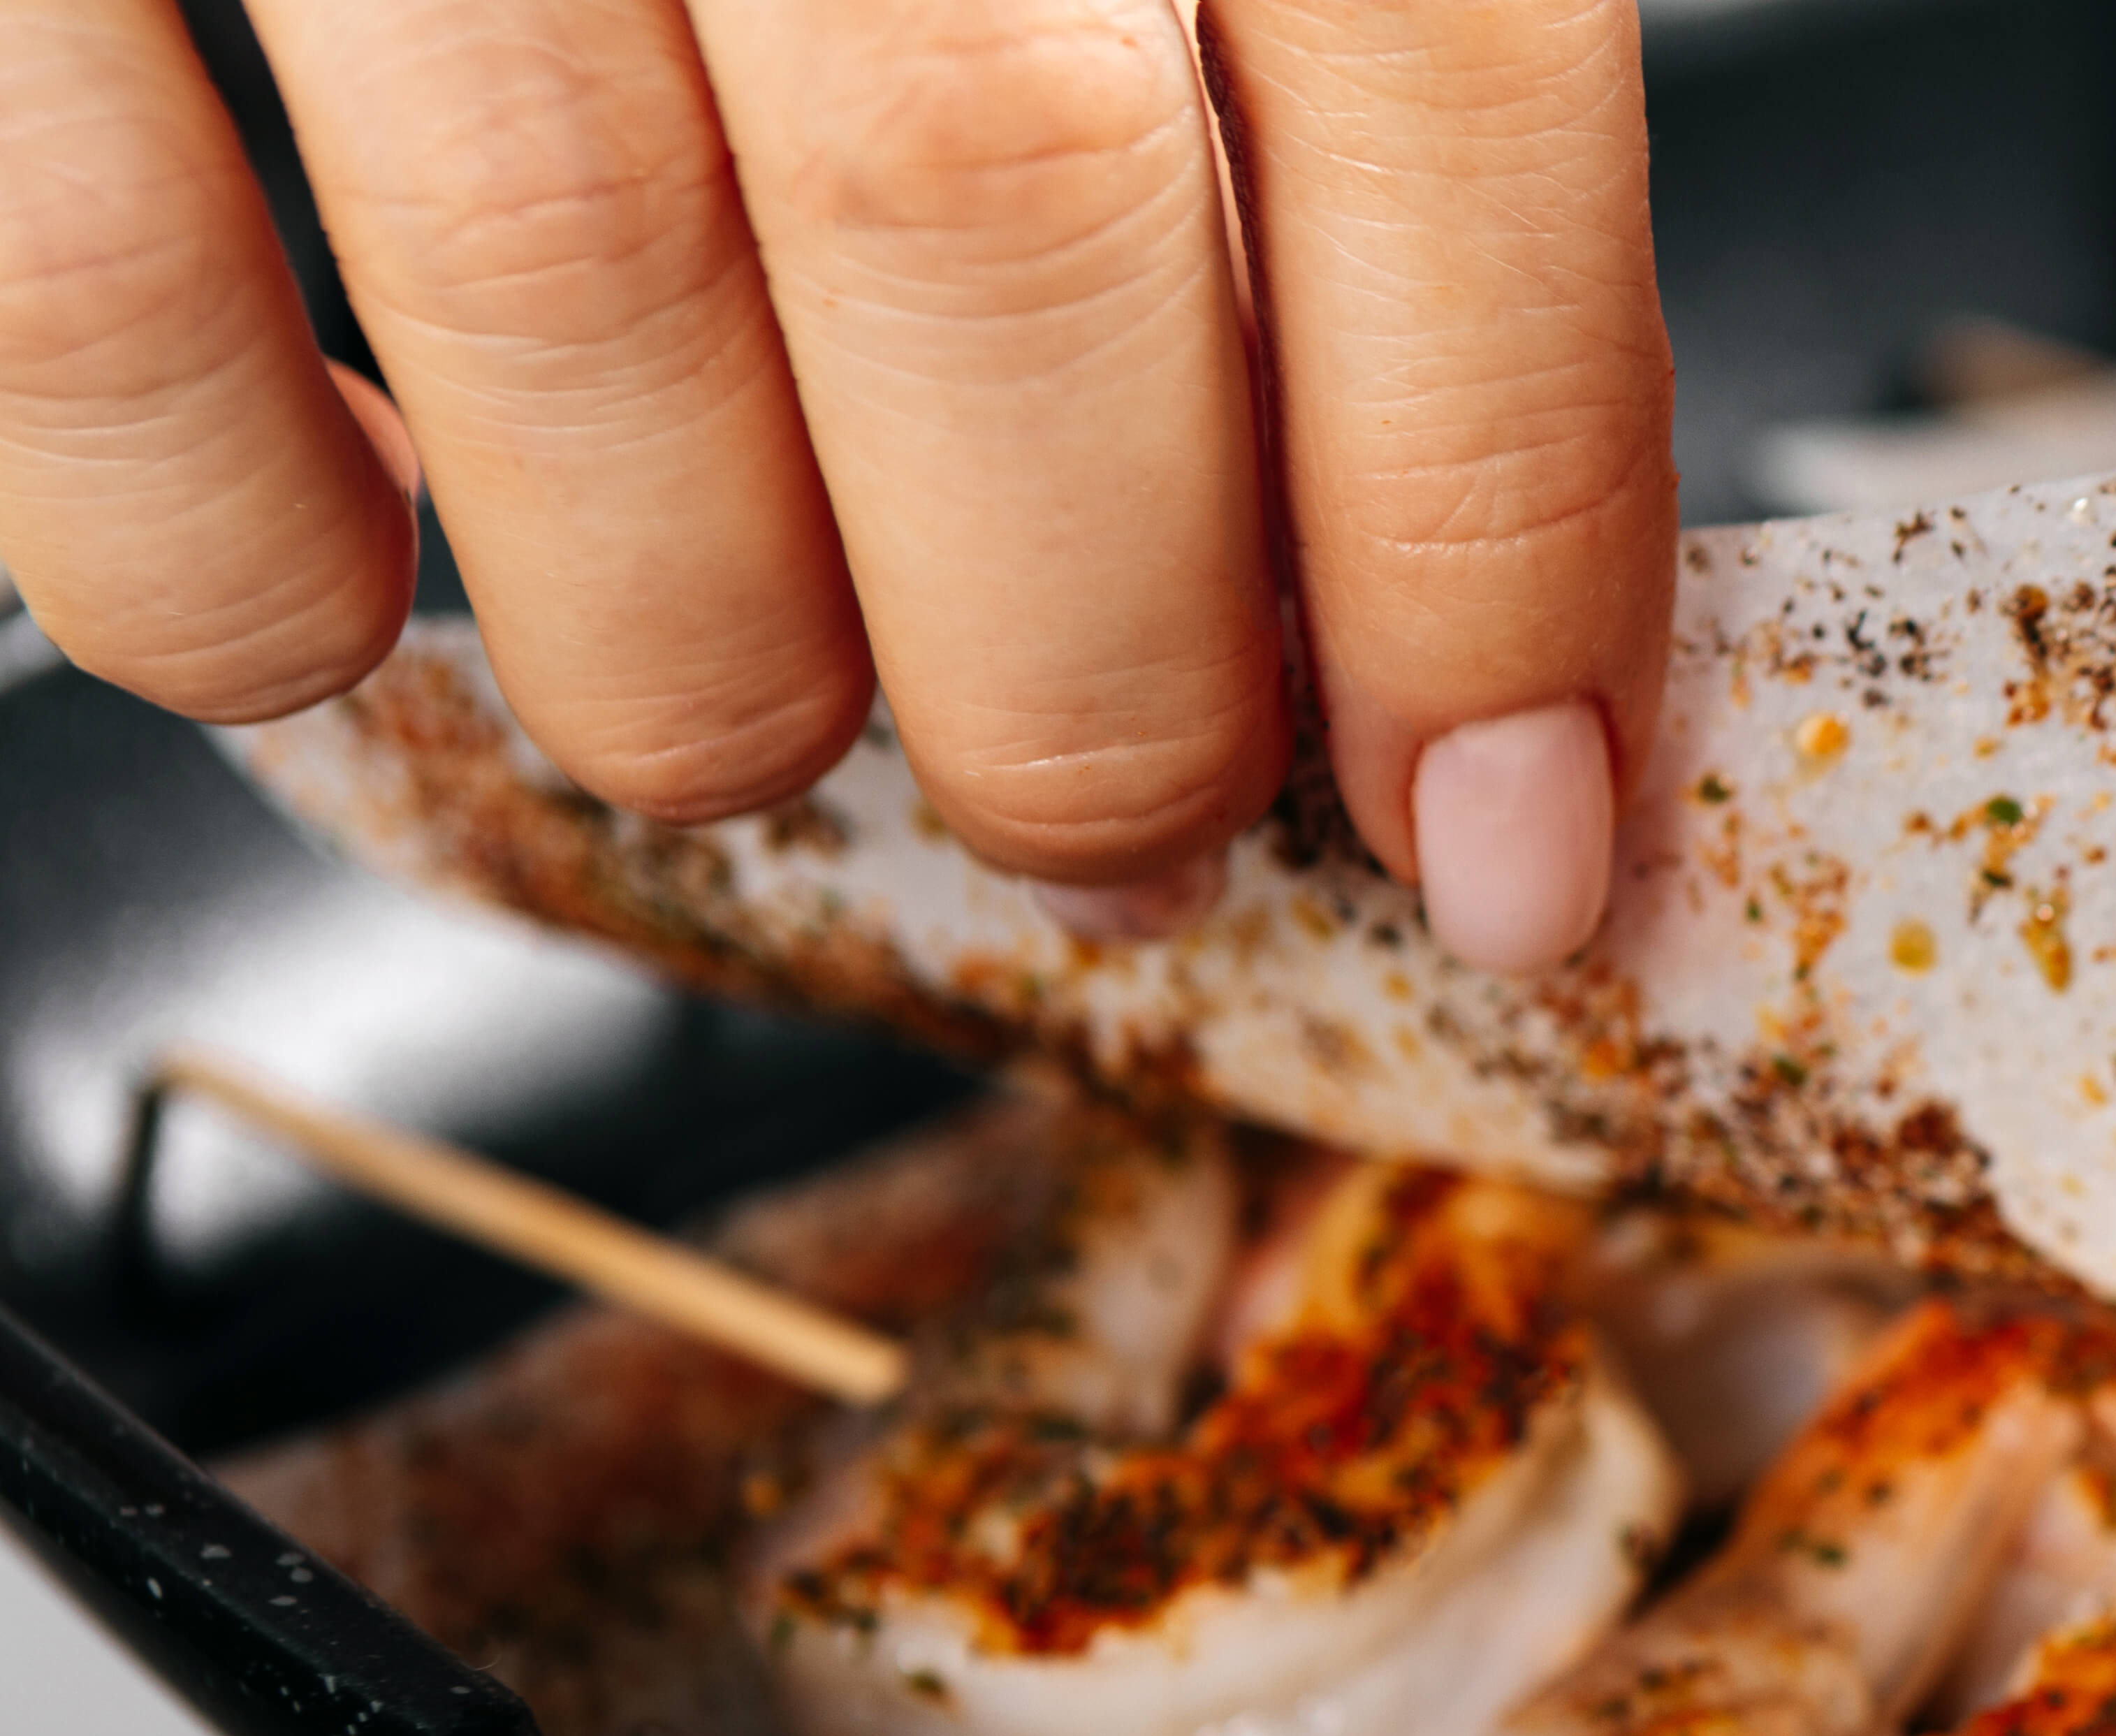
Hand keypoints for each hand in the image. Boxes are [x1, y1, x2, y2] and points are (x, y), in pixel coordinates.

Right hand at [0, 0, 1671, 969]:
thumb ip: (1349, 32)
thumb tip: (1474, 547)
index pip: (1431, 81)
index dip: (1491, 524)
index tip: (1519, 823)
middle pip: (1003, 216)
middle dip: (1099, 669)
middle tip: (1129, 815)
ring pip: (578, 295)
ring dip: (716, 656)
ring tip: (778, 722)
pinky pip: (85, 281)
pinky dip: (227, 535)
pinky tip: (349, 577)